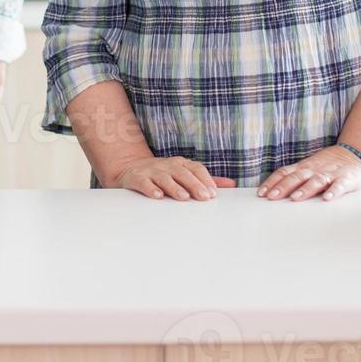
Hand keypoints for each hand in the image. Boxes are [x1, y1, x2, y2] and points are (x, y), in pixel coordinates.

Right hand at [111, 156, 234, 200]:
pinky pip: (144, 182)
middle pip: (182, 173)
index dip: (205, 179)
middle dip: (194, 185)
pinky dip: (151, 188)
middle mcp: (167, 165)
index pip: (195, 168)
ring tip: (183, 197)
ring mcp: (151, 171)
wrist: (129, 168)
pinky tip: (157, 196)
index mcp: (180, 164)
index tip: (213, 193)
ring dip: (174, 187)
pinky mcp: (137, 178)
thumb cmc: (162, 175)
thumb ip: (205, 180)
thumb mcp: (183, 174)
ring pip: (164, 177)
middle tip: (204, 197)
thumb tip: (231, 185)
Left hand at [257, 146, 360, 202]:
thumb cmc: (328, 165)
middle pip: (296, 177)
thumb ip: (294, 177)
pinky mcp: (346, 179)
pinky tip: (327, 199)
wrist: (356, 154)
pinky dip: (333, 192)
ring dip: (305, 189)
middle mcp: (314, 170)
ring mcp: (330, 174)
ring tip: (295, 198)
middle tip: (271, 197)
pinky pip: (339, 186)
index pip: (284, 173)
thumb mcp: (309, 168)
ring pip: (316, 181)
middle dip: (283, 186)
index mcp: (304, 168)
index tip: (261, 193)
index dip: (272, 182)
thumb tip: (271, 191)